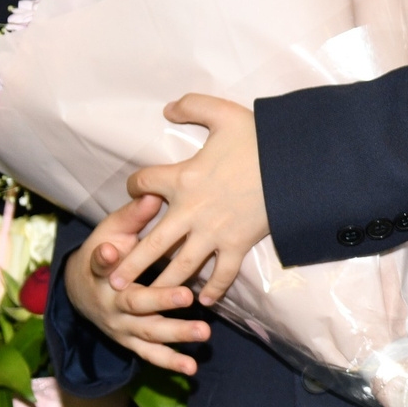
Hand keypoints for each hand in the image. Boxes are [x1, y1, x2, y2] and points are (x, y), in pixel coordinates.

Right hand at [63, 195, 209, 373]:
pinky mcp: (129, 341)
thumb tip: (153, 194)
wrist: (81, 291)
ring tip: (203, 332)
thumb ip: (133, 216)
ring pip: (148, 331)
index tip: (109, 251)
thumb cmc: (106, 252)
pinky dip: (170, 362)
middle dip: (160, 299)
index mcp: (99, 270)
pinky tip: (192, 368)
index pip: (98, 262)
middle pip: (134, 302)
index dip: (103, 258)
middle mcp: (108, 301)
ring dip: (175, 333)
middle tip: (184, 295)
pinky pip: (150, 354)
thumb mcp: (112, 231)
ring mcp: (119, 325)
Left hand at [116, 95, 267, 306]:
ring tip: (145, 300)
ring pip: (181, 266)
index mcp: (182, 178)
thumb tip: (167, 109)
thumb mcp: (224, 112)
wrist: (295, 165)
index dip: (133, 186)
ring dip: (162, 285)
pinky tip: (204, 300)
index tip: (134, 190)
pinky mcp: (238, 244)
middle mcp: (191, 211)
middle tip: (112, 281)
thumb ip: (192, 106)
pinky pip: (222, 273)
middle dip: (131, 264)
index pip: (142, 185)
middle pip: (152, 244)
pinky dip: (213, 288)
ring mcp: (215, 232)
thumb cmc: (259, 139)